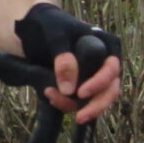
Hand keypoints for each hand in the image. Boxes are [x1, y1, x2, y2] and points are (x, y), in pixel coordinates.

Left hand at [13, 2, 123, 121]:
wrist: (31, 27)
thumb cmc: (47, 24)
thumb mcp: (54, 35)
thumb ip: (63, 58)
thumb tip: (70, 90)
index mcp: (107, 45)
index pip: (112, 69)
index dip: (100, 84)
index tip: (81, 93)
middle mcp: (104, 63)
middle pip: (110, 91)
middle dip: (95, 106)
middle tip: (79, 118)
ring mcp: (93, 76)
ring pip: (94, 100)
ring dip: (75, 105)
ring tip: (50, 96)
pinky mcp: (79, 85)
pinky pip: (78, 101)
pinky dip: (66, 103)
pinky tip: (50, 96)